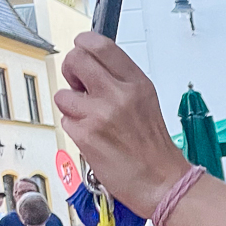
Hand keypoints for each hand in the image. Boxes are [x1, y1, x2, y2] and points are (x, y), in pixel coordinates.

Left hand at [56, 33, 191, 216]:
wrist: (162, 181)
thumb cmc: (155, 148)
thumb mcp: (147, 102)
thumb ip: (121, 82)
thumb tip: (91, 68)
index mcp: (138, 83)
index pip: (101, 45)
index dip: (83, 44)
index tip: (81, 51)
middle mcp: (119, 94)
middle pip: (75, 59)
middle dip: (70, 70)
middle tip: (79, 84)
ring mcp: (101, 114)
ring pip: (63, 94)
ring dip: (72, 106)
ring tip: (92, 119)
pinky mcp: (86, 134)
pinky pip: (66, 120)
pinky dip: (75, 128)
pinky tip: (94, 137)